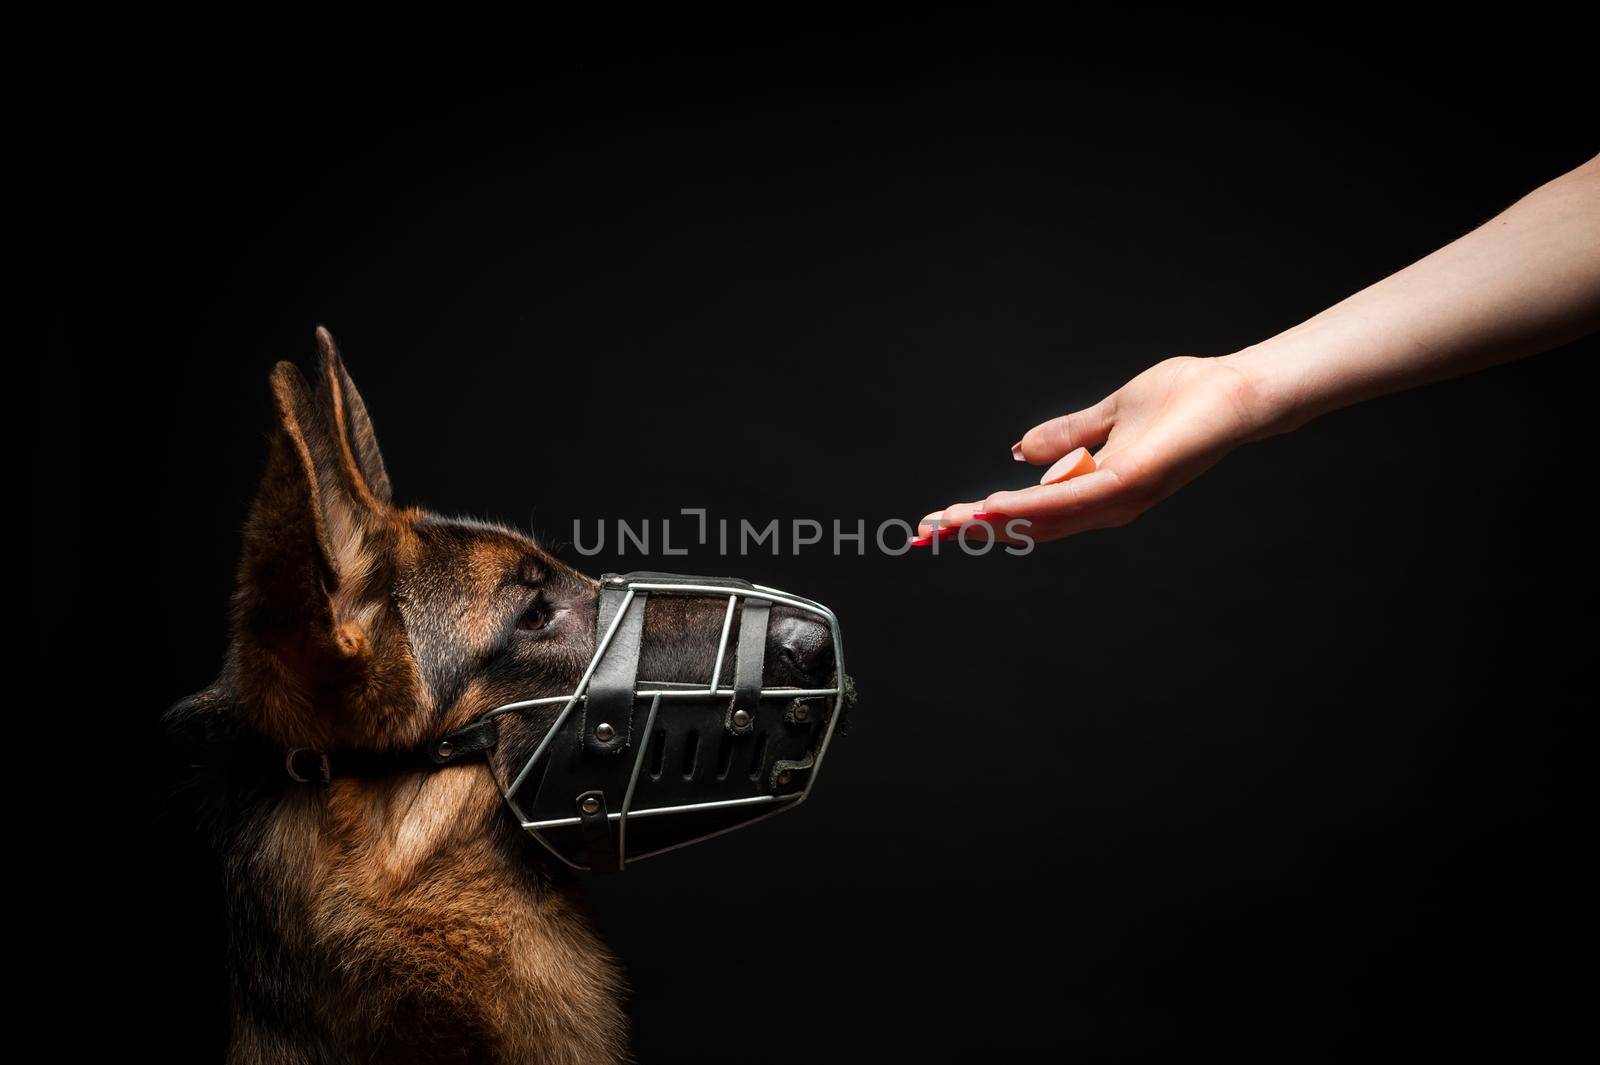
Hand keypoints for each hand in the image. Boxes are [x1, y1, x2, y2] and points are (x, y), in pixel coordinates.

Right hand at [919, 355, 1270, 543]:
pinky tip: (995, 503)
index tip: (939, 520)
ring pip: (1042, 519)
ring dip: (990, 521)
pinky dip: (1028, 504)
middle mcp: (1107, 506)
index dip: (983, 517)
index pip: (1032, 513)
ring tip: (948, 522)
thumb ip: (1066, 433)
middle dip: (974, 528)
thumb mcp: (1110, 413)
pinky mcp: (1131, 483)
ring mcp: (1119, 499)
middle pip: (1029, 526)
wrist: (1237, 391)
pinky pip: (1069, 500)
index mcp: (1101, 491)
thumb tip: (1019, 451)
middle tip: (925, 531)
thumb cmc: (1186, 399)